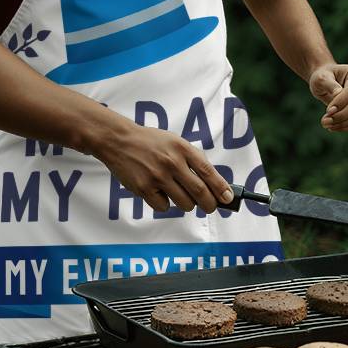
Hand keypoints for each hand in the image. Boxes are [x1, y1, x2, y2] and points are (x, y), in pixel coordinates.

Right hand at [94, 124, 233, 213]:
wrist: (119, 140)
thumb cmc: (150, 142)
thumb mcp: (174, 142)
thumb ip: (191, 159)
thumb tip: (212, 182)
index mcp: (182, 148)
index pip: (208, 171)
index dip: (221, 188)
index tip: (228, 198)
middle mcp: (171, 162)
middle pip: (199, 192)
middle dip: (209, 204)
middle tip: (210, 206)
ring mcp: (157, 176)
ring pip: (184, 203)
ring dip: (187, 204)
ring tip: (181, 195)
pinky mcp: (144, 188)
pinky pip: (164, 207)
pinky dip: (165, 204)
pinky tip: (159, 192)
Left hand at [309, 63, 347, 131]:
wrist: (326, 81)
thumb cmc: (323, 76)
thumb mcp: (322, 77)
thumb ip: (330, 84)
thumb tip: (338, 94)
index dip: (340, 102)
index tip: (327, 111)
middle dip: (340, 115)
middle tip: (324, 121)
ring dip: (341, 123)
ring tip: (325, 124)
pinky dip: (344, 127)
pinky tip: (332, 127)